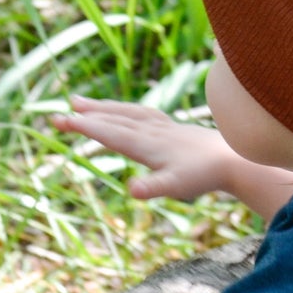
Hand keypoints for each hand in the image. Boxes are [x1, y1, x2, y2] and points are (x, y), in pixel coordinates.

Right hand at [51, 97, 233, 201]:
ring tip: (79, 102)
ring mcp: (162, 126)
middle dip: (85, 117)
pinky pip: (141, 112)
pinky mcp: (172, 127)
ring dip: (101, 108)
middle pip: (113, 120)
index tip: (60, 121)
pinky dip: (124, 109)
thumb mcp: (176, 187)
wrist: (234, 159)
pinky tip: (121, 111)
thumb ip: (153, 188)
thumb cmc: (202, 176)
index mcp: (146, 144)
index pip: (109, 133)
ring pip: (125, 113)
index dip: (84, 127)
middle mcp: (151, 131)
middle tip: (58, 115)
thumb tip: (132, 190)